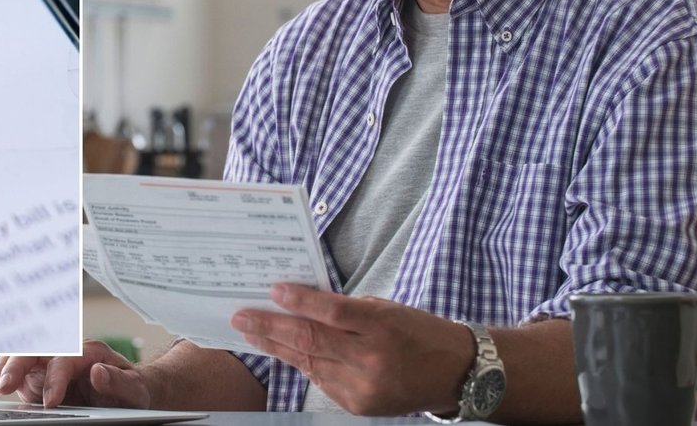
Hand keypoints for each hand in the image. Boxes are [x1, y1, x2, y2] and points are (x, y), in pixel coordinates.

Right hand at [0, 339, 151, 408]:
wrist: (128, 391)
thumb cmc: (132, 389)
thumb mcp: (135, 389)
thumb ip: (118, 381)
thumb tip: (98, 372)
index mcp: (90, 351)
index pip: (66, 359)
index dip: (55, 379)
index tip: (50, 402)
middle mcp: (67, 352)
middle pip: (37, 349)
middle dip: (18, 365)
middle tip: (4, 387)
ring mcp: (50, 362)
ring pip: (22, 356)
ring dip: (6, 367)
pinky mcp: (40, 375)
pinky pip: (17, 369)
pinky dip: (3, 373)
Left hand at [230, 284, 471, 415]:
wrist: (454, 372)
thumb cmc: (418, 331)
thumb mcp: (386, 309)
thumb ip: (346, 309)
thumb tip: (300, 304)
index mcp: (381, 326)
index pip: (331, 312)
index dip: (298, 301)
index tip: (272, 290)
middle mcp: (371, 359)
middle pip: (311, 340)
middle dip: (270, 328)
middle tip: (242, 317)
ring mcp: (363, 386)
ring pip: (309, 363)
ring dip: (277, 347)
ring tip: (253, 332)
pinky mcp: (358, 405)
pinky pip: (321, 381)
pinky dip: (304, 364)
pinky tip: (285, 351)